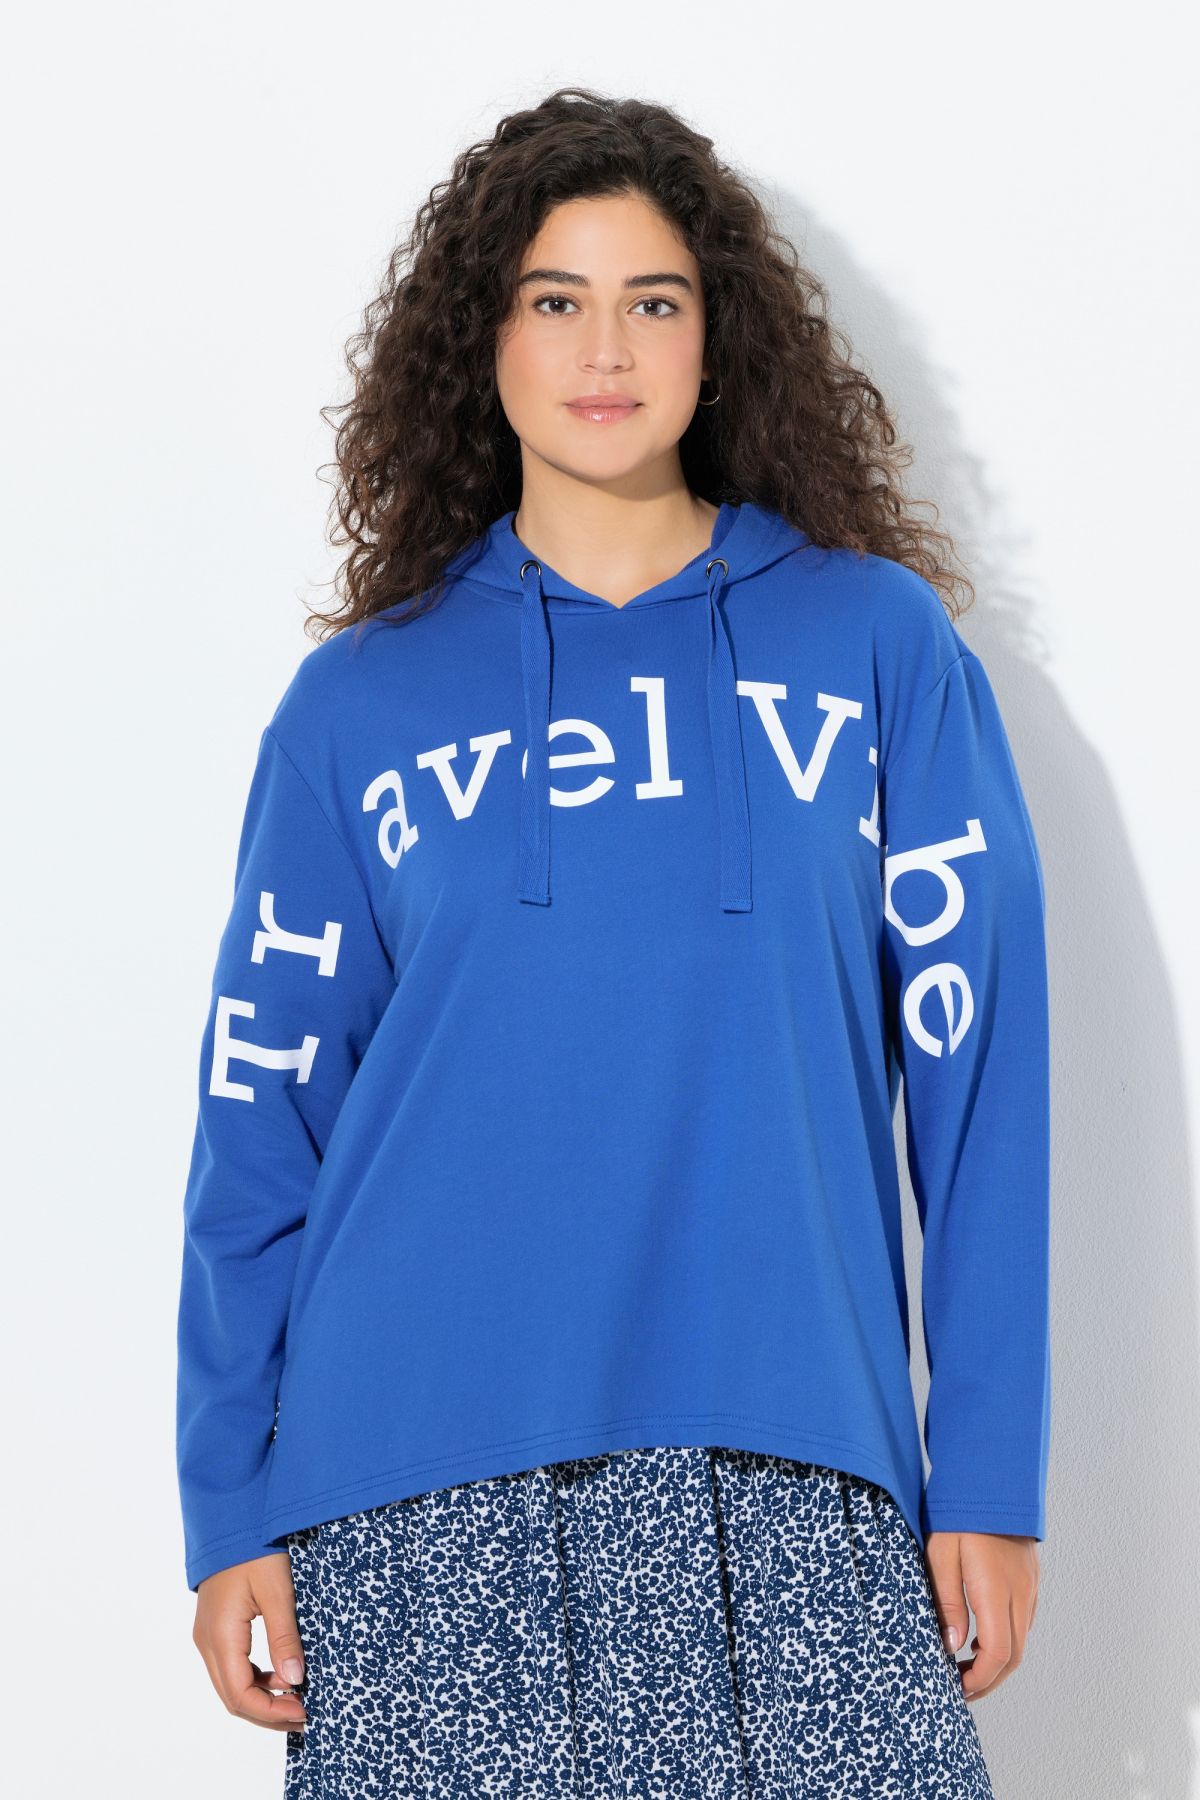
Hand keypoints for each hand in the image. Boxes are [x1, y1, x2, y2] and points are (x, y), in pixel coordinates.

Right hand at [192, 1552, 308, 1730]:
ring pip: (230, 1684)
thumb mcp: (277, 1591)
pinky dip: (254, 1680)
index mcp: (221, 1636)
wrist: (231, 1517)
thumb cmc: (254, 1548)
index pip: (241, 1695)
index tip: (303, 1711)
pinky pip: (231, 1666)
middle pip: (232, 1697)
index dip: (271, 1712)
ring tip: (296, 1700)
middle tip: (303, 1715)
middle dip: (267, 1713)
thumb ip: (284, 1637)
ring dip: (261, 1699)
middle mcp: (207, 1642)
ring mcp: (208, 1635)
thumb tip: (295, 1680)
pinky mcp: (215, 1627)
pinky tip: (279, 1676)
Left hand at [923, 1530, 1039, 1703]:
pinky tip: (981, 1636)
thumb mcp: (941, 1555)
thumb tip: (953, 1646)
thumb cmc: (960, 1513)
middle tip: (961, 1689)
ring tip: (966, 1667)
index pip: (997, 1655)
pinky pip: (1022, 1621)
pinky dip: (1005, 1639)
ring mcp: (1030, 1587)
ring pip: (1020, 1640)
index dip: (980, 1681)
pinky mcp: (1030, 1579)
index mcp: (996, 1591)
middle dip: (989, 1680)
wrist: (992, 1477)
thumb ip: (948, 1602)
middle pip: (1013, 1656)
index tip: (957, 1689)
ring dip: (998, 1661)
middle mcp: (1020, 1594)